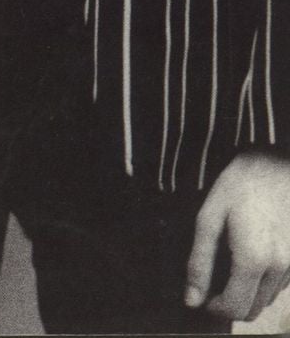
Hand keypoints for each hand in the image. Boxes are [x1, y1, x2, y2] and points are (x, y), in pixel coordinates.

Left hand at [185, 150, 289, 322]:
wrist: (280, 164)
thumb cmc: (242, 183)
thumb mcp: (211, 215)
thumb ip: (200, 260)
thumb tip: (191, 298)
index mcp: (253, 259)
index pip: (234, 308)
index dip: (215, 308)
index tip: (203, 296)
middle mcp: (278, 268)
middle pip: (253, 309)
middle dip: (230, 303)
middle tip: (213, 284)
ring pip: (267, 298)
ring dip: (248, 292)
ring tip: (230, 264)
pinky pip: (280, 284)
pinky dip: (263, 281)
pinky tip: (251, 256)